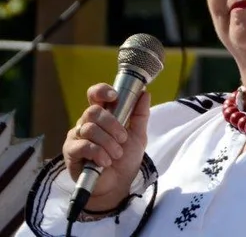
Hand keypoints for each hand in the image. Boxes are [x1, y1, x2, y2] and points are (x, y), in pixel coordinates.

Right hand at [62, 84, 149, 210]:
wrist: (118, 185)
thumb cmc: (125, 159)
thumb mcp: (138, 135)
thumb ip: (140, 114)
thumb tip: (144, 93)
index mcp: (103, 116)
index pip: (95, 95)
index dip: (101, 91)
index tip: (114, 97)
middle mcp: (87, 123)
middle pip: (93, 111)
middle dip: (112, 125)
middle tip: (122, 139)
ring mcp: (76, 137)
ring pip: (89, 129)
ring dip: (108, 142)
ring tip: (116, 154)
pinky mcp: (71, 152)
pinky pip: (83, 145)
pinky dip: (98, 153)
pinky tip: (105, 162)